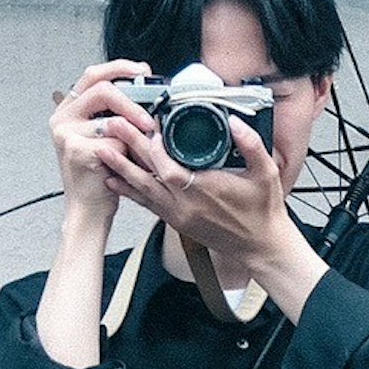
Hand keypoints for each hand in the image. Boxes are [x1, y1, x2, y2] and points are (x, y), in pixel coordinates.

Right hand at [48, 60, 160, 222]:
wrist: (88, 209)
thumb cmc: (101, 174)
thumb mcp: (106, 136)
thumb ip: (115, 112)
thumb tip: (146, 88)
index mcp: (69, 109)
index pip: (94, 75)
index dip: (121, 68)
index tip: (144, 71)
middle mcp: (62, 119)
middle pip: (103, 90)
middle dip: (133, 101)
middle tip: (149, 118)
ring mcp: (66, 134)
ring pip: (113, 120)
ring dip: (134, 135)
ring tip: (142, 149)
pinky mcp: (77, 151)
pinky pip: (116, 142)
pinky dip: (129, 154)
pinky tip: (129, 166)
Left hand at [102, 107, 322, 320]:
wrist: (260, 246)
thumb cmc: (263, 211)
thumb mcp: (266, 173)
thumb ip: (251, 145)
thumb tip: (235, 123)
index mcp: (205, 192)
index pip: (170, 170)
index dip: (156, 149)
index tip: (150, 128)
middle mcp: (186, 206)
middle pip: (148, 176)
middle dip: (129, 150)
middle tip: (114, 128)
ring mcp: (178, 215)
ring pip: (142, 191)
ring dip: (121, 170)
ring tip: (102, 151)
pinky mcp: (175, 221)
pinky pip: (147, 204)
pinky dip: (129, 191)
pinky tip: (115, 180)